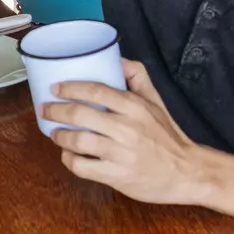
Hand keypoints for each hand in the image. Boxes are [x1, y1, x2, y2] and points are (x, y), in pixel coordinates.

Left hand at [43, 59, 212, 206]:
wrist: (188, 173)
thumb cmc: (167, 136)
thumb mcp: (156, 101)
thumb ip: (137, 77)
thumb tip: (116, 57)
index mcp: (134, 107)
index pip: (95, 90)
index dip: (70, 88)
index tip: (55, 88)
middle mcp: (127, 128)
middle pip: (80, 114)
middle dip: (55, 110)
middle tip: (45, 109)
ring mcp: (121, 153)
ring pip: (77, 141)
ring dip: (59, 135)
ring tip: (55, 132)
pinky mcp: (117, 176)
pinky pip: (82, 166)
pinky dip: (69, 160)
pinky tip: (67, 155)